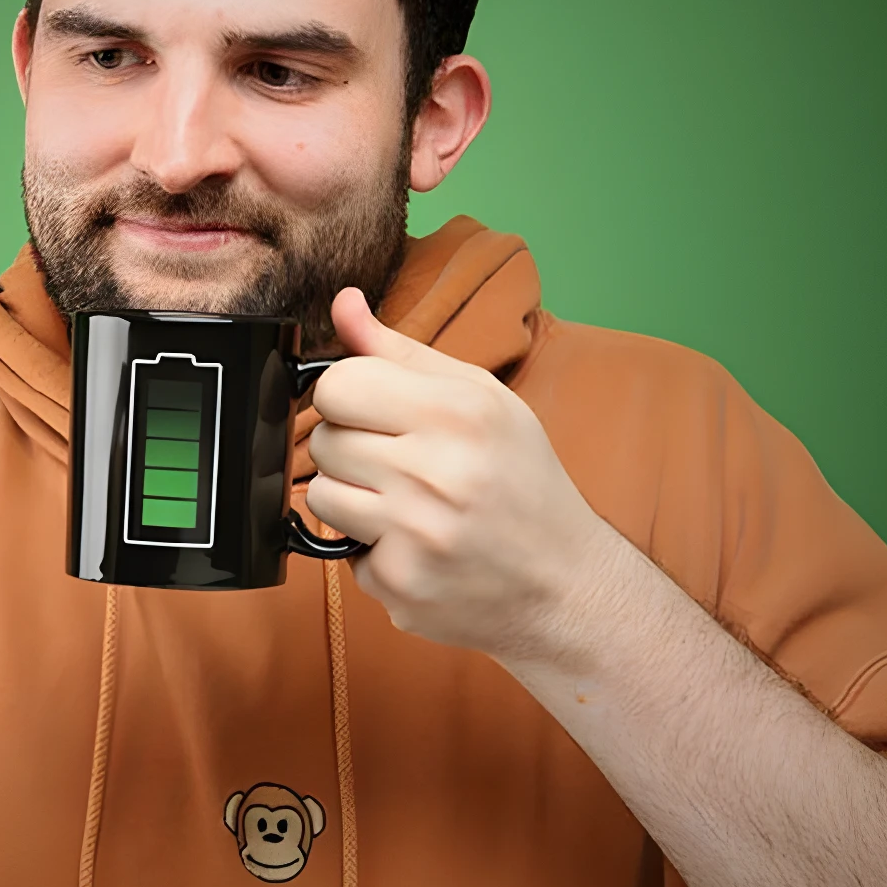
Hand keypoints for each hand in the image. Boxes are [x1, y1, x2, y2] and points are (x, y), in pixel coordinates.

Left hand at [305, 289, 608, 662]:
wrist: (566, 584)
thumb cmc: (521, 481)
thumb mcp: (480, 398)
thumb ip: (400, 351)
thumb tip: (343, 302)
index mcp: (459, 411)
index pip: (337, 385)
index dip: (347, 396)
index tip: (374, 411)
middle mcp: (437, 471)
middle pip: (323, 440)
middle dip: (350, 449)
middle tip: (401, 463)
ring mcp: (416, 533)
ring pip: (320, 495)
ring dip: (351, 498)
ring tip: (405, 503)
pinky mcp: (400, 583)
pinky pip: (340, 548)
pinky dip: (369, 546)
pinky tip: (416, 544)